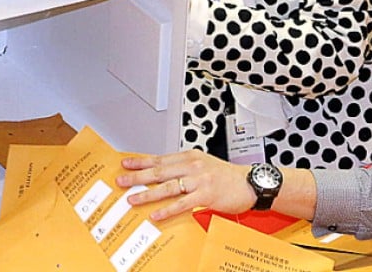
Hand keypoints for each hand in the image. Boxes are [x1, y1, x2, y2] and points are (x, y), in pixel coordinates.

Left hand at [115, 150, 254, 220]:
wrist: (250, 182)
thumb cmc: (226, 175)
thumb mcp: (203, 163)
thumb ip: (184, 167)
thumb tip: (162, 173)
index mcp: (189, 156)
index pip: (159, 158)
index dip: (141, 161)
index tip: (126, 162)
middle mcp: (192, 165)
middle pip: (159, 171)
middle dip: (137, 176)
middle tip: (122, 179)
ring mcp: (198, 180)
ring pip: (167, 187)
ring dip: (148, 193)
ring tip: (133, 198)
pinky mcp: (206, 195)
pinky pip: (182, 203)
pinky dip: (167, 209)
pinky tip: (156, 214)